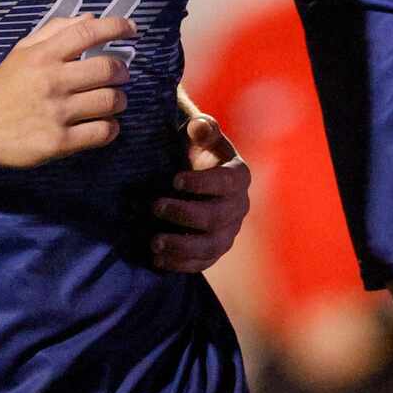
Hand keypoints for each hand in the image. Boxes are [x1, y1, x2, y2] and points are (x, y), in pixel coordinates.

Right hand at [0, 15, 135, 170]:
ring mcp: (56, 113)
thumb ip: (56, 30)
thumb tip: (92, 18)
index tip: (132, 29)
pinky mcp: (58, 142)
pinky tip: (106, 124)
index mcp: (43, 55)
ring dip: (119, 99)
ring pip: (109, 101)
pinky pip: (102, 132)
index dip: (117, 27)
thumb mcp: (23, 50)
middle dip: (123, 71)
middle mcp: (52, 81)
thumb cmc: (4, 86)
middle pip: (107, 69)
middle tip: (122, 74)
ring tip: (114, 100)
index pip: (88, 33)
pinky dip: (112, 127)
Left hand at [151, 113, 250, 273]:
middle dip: (185, 214)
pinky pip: (202, 263)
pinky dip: (180, 264)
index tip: (175, 180)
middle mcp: (239, 206)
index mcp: (238, 175)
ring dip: (182, 247)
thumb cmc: (195, 150)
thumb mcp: (198, 134)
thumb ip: (202, 128)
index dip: (202, 183)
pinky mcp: (214, 251)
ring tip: (154, 242)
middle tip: (155, 206)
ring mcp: (228, 232)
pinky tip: (157, 260)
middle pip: (217, 216)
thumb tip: (200, 128)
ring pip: (211, 246)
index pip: (226, 182)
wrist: (192, 174)